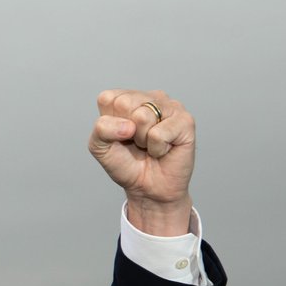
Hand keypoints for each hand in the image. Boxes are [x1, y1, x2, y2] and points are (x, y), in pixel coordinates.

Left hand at [88, 89, 193, 235]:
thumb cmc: (126, 164)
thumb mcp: (100, 147)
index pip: (108, 98)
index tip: (118, 136)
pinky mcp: (185, 120)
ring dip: (142, 140)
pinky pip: (159, 133)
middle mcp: (149, 97)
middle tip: (135, 142)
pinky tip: (162, 149)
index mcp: (126, 98)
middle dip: (125, 131)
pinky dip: (157, 148)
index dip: (108, 124)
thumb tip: (128, 124)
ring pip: (142, 116)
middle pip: (125, 103)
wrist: (147, 188)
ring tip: (148, 145)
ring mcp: (169, 106)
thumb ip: (101, 129)